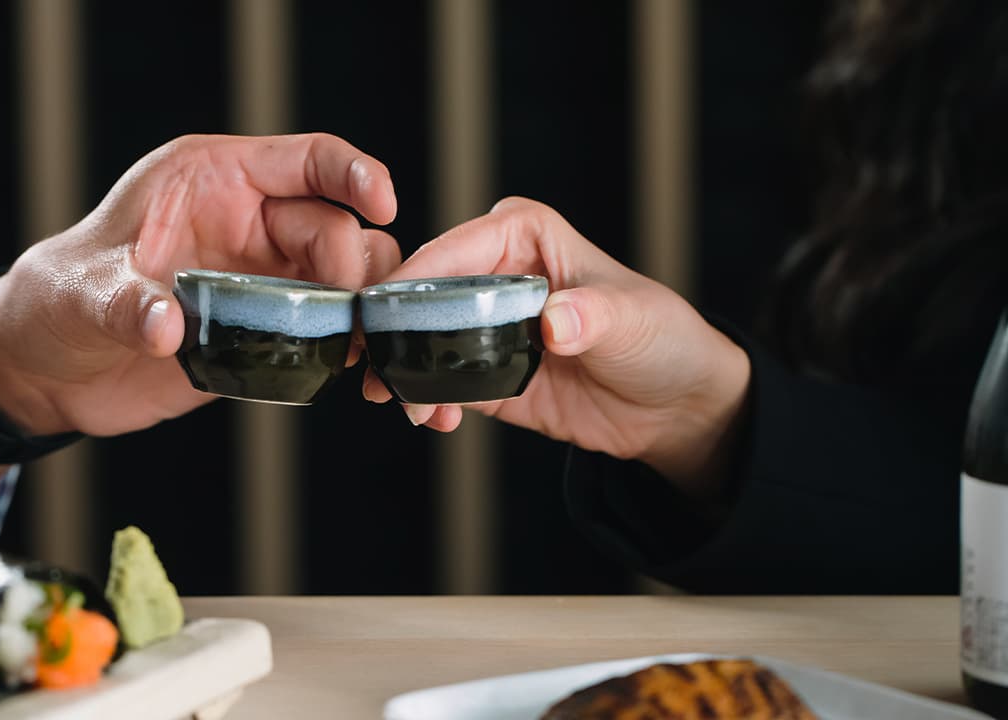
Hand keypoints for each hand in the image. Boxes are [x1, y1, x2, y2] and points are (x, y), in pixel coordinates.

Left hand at [0, 133, 400, 436]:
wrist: (45, 371)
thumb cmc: (54, 303)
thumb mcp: (81, 293)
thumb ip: (125, 304)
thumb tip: (168, 326)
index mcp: (212, 180)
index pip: (305, 160)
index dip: (353, 173)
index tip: (382, 203)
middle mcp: (248, 223)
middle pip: (336, 226)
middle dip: (351, 263)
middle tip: (344, 309)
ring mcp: (261, 278)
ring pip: (345, 278)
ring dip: (359, 307)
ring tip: (354, 343)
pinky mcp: (264, 331)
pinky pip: (326, 330)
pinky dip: (344, 346)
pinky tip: (345, 369)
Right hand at [362, 197, 749, 496]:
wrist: (675, 406)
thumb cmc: (663, 338)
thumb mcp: (634, 320)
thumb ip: (592, 315)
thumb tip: (554, 322)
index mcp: (523, 236)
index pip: (455, 249)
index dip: (415, 278)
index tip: (385, 312)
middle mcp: (495, 272)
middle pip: (423, 294)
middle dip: (392, 330)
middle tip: (373, 366)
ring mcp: (484, 324)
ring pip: (420, 341)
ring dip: (402, 371)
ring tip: (401, 404)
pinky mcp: (483, 373)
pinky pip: (440, 383)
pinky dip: (426, 401)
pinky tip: (430, 420)